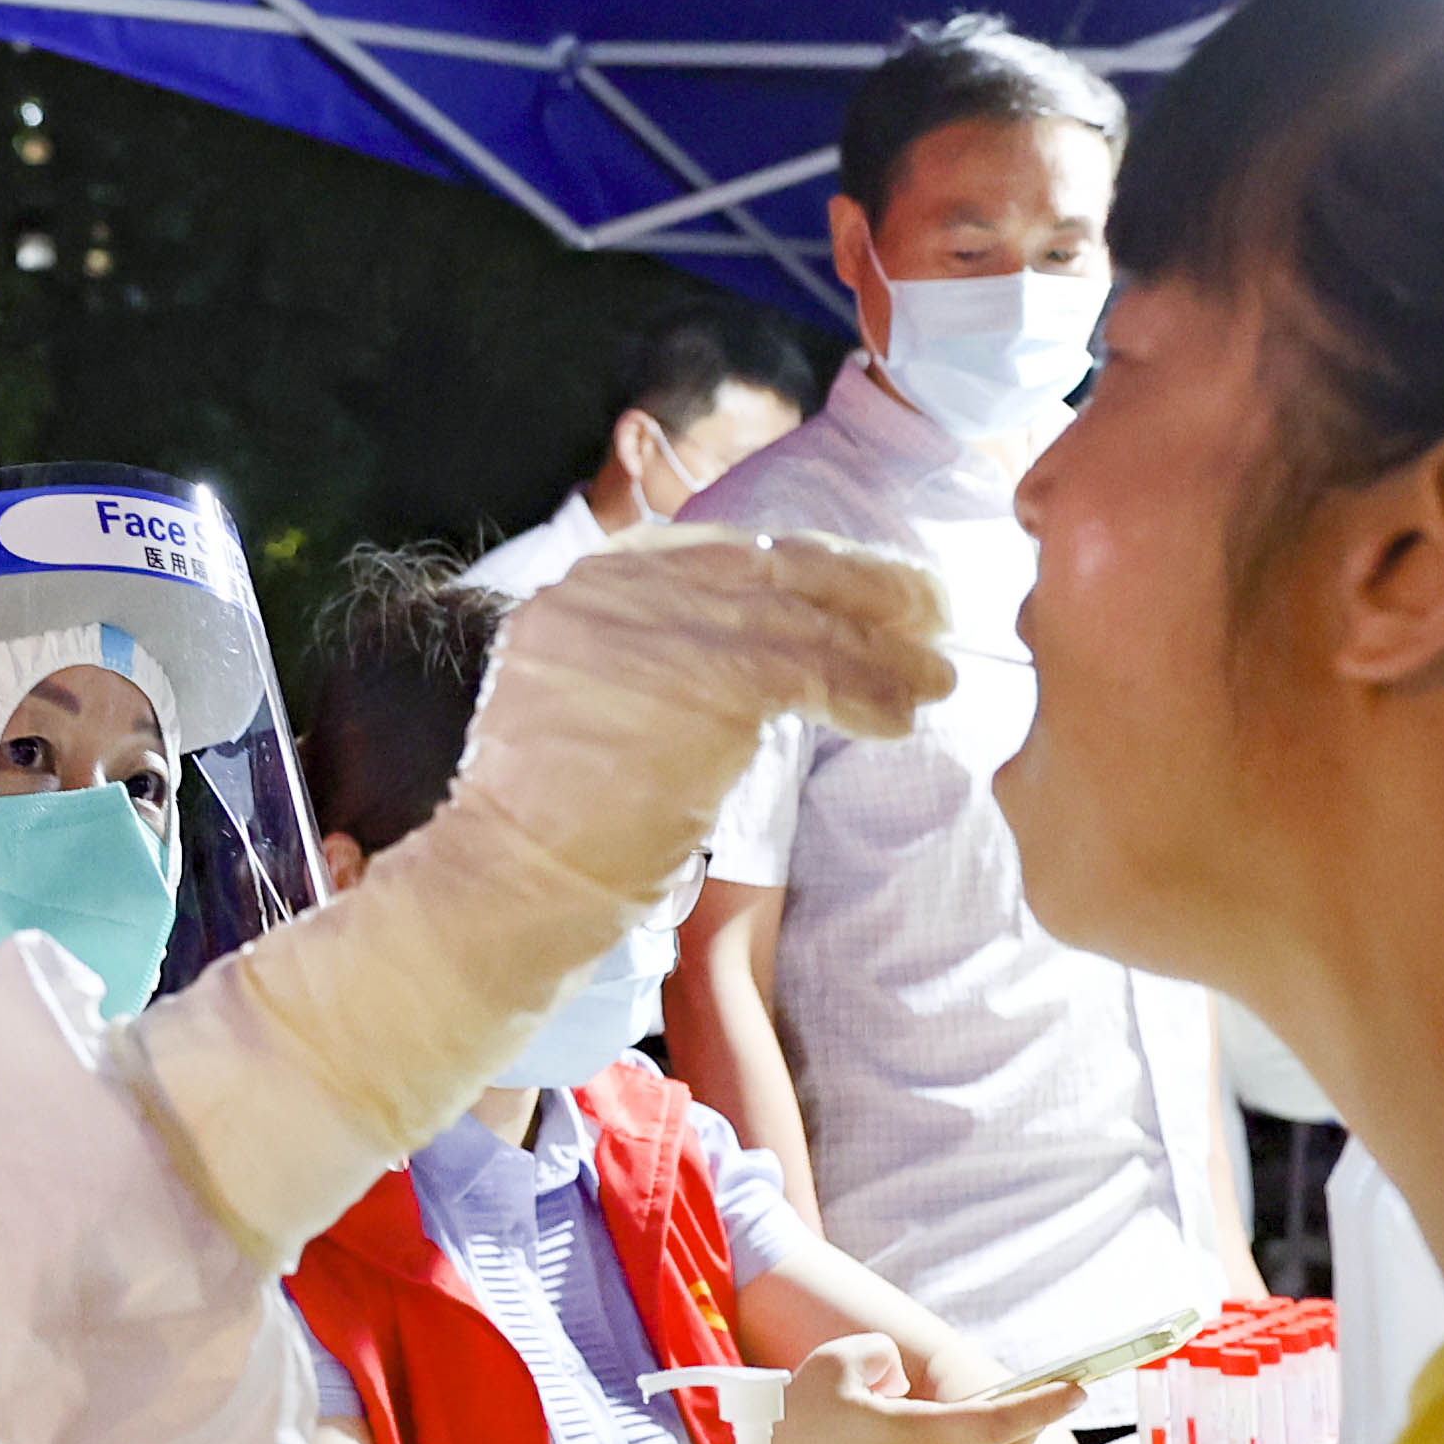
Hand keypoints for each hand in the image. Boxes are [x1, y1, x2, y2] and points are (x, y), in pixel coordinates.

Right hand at [118, 528, 947, 1268]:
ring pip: (802, 616)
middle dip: (864, 586)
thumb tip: (767, 648)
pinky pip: (811, 668)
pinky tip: (905, 714)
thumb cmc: (555, 833)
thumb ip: (660, 661)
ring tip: (938, 677)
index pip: (717, 553)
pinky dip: (870, 689)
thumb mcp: (592, 713)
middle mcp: (609, 588)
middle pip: (767, 565)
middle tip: (933, 608)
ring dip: (887, 647)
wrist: (505, 890)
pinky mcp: (697, 682)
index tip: (868, 585)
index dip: (808, 565)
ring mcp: (650, 627)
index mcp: (582, 587)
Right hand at [764, 1336, 1085, 1443]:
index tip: (1077, 1388)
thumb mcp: (834, 1364)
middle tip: (1041, 1394)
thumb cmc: (796, 1428)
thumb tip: (901, 1376)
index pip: (1002, 1420)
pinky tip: (944, 1441)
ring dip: (999, 1443)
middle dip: (1029, 1422)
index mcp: (920, 1436)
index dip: (1045, 1403)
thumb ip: (880, 1354)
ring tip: (983, 1414)